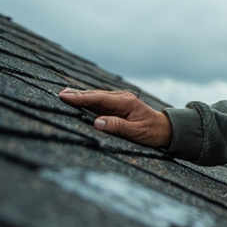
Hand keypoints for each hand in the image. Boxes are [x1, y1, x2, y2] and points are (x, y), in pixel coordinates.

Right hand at [58, 88, 172, 147]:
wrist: (166, 129)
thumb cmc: (153, 131)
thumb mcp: (136, 132)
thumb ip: (117, 127)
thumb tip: (96, 123)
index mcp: (125, 102)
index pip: (99, 98)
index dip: (81, 97)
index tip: (65, 96)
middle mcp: (121, 98)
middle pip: (95, 95)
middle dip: (77, 95)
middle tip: (59, 94)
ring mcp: (119, 101)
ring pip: (96, 98)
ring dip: (81, 97)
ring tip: (64, 95)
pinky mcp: (118, 107)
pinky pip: (100, 103)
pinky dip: (88, 102)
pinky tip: (77, 101)